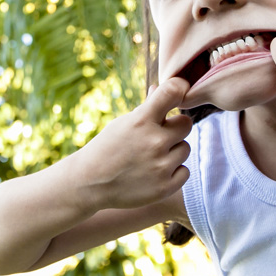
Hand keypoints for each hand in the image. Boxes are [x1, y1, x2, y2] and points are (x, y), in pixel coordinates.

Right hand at [71, 77, 192, 210]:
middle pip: (186, 124)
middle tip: (158, 135)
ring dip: (172, 151)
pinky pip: (184, 172)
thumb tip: (162, 87)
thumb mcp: (123, 123)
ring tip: (150, 157)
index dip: (180, 88)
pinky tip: (154, 172)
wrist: (89, 183)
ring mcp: (161, 167)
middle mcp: (154, 142)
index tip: (179, 92)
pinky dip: (172, 172)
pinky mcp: (165, 188)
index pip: (173, 91)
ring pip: (185, 149)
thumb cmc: (107, 147)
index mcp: (141, 120)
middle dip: (174, 128)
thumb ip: (147, 107)